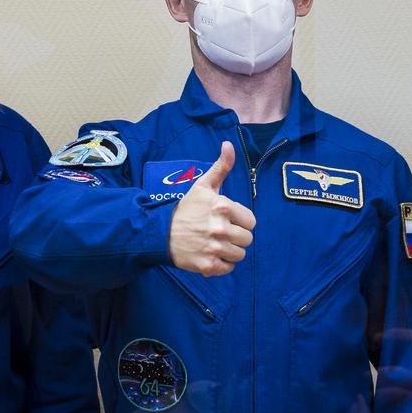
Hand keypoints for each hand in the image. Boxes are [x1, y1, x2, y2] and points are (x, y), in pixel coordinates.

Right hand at [169, 142, 255, 275]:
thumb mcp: (204, 185)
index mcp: (222, 207)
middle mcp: (220, 228)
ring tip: (215, 243)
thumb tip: (228, 145)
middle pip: (247, 239)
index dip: (240, 221)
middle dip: (236, 236)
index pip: (251, 221)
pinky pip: (228, 268)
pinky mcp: (207, 265)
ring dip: (230, 251)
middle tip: (220, 232)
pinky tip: (210, 254)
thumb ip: (221, 166)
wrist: (160, 232)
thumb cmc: (186, 208)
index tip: (227, 219)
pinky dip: (222, 264)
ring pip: (240, 255)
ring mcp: (214, 248)